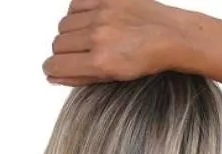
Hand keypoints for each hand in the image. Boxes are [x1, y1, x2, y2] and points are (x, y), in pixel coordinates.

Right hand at [43, 0, 184, 85]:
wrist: (169, 36)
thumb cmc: (145, 59)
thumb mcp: (113, 77)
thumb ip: (80, 77)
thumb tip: (53, 76)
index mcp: (99, 61)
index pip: (55, 65)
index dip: (52, 69)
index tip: (55, 68)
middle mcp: (97, 36)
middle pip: (57, 44)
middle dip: (63, 52)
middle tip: (78, 54)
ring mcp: (102, 14)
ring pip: (64, 24)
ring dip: (71, 32)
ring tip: (87, 38)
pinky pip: (76, 4)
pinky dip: (77, 13)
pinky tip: (91, 20)